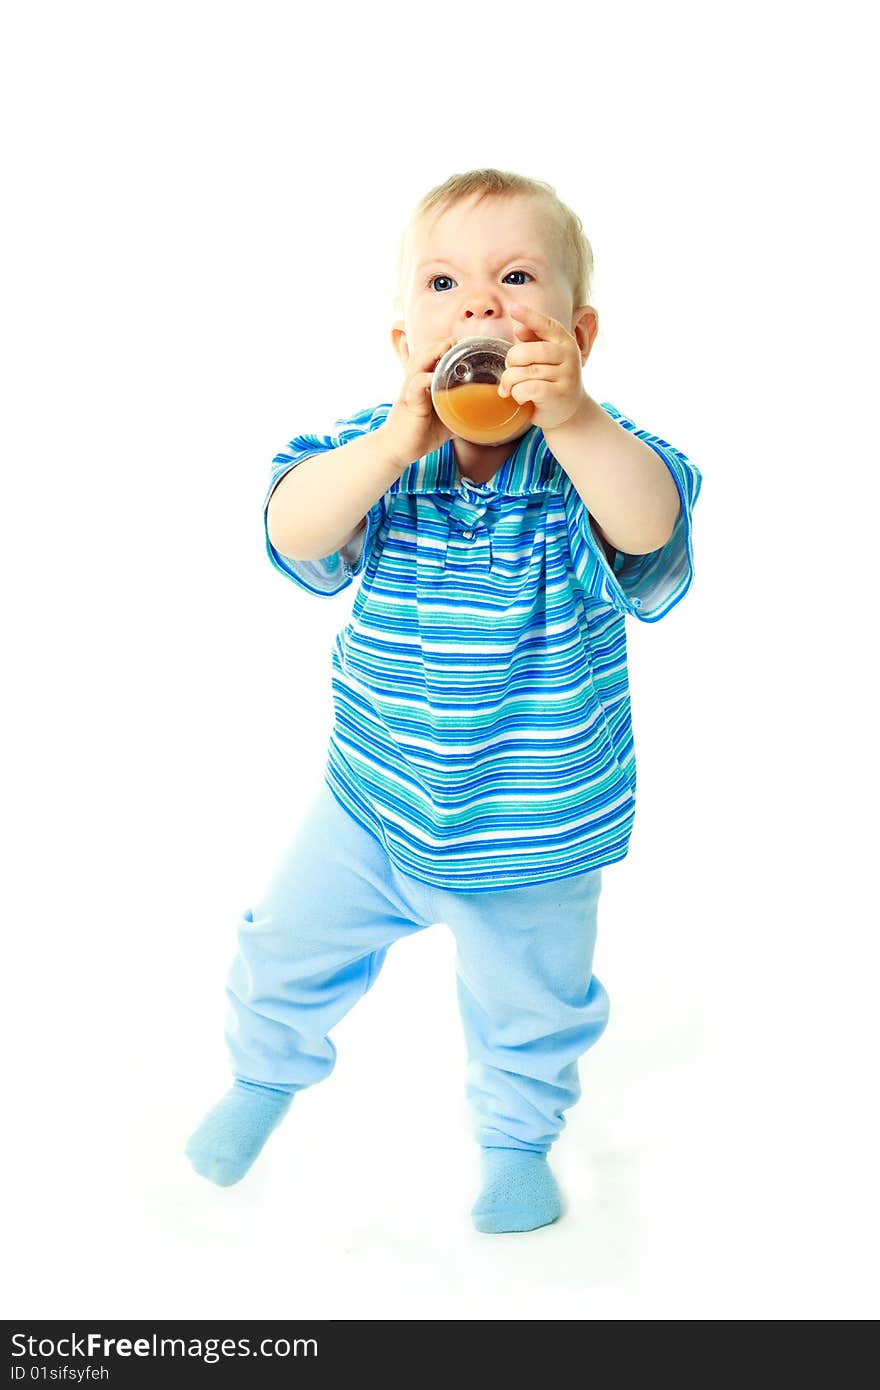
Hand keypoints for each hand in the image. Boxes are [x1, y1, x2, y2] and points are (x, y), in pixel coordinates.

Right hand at [381, 336, 456, 469]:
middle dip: (440, 344)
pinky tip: (433, 377)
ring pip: (417, 364)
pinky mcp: (408, 405)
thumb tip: (484, 412)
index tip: (463, 344)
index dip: (443, 347)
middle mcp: (414, 382)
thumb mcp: (445, 419)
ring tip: (447, 347)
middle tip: (458, 341)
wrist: (397, 450)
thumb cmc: (420, 433)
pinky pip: (414, 388)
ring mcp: (409, 392)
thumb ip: (459, 411)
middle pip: (423, 353)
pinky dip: (423, 380)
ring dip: (432, 353)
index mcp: (422, 383)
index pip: (430, 356)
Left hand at [498, 304, 587, 431]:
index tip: (513, 309)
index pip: (546, 325)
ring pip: (524, 373)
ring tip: (513, 389)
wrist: (569, 411)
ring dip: (511, 383)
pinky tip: (521, 398)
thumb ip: (533, 342)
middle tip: (510, 372)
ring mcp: (567, 375)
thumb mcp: (545, 359)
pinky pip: (528, 388)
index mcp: (564, 341)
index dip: (529, 317)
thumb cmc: (551, 381)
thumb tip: (519, 328)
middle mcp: (569, 355)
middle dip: (511, 362)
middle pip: (527, 352)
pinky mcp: (560, 395)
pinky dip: (518, 394)